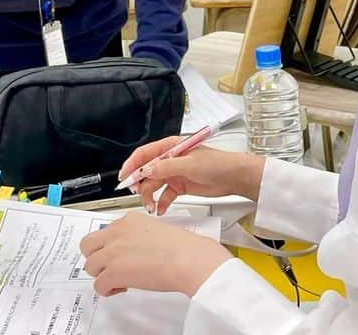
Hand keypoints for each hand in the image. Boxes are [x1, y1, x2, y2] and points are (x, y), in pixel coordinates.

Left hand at [80, 212, 231, 297]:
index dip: (109, 247)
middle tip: (109, 267)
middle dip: (96, 257)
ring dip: (102, 275)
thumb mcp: (155, 230)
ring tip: (118, 280)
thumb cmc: (180, 247)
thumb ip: (137, 236)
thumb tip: (132, 251)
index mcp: (128, 220)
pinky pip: (98, 285)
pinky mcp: (114, 271)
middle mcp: (117, 232)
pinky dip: (107, 290)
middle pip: (87, 244)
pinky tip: (121, 288)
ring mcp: (113, 251)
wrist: (186, 258)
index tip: (116, 255)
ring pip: (90, 265)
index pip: (105, 231)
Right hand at [119, 136, 264, 214]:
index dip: (132, 164)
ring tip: (151, 207)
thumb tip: (146, 170)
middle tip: (137, 195)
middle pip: (147, 171)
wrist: (233, 177)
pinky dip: (161, 203)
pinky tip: (160, 210)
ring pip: (154, 185)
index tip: (124, 177)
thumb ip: (166, 168)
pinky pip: (164, 196)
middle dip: (139, 184)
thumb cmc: (216, 163)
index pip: (145, 154)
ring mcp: (174, 174)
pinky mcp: (180, 187)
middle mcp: (170, 160)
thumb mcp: (189, 164)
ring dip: (149, 196)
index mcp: (171, 147)